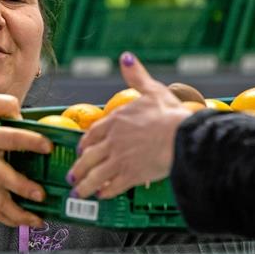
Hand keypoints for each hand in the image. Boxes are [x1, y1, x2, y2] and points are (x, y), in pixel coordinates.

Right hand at [0, 93, 51, 227]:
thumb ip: (6, 103)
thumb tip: (25, 119)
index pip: (11, 139)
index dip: (31, 142)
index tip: (49, 146)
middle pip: (4, 178)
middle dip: (23, 188)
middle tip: (41, 195)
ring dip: (19, 214)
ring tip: (38, 219)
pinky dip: (9, 220)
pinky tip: (26, 222)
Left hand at [68, 53, 190, 199]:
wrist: (182, 137)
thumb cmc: (170, 114)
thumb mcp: (152, 89)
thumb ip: (136, 76)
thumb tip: (126, 57)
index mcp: (116, 121)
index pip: (92, 134)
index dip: (84, 144)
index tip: (81, 150)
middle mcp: (113, 142)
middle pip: (88, 157)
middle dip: (78, 169)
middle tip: (72, 176)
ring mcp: (120, 160)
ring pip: (96, 175)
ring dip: (85, 185)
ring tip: (78, 192)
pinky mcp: (131, 175)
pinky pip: (113, 187)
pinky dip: (105, 192)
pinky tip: (102, 196)